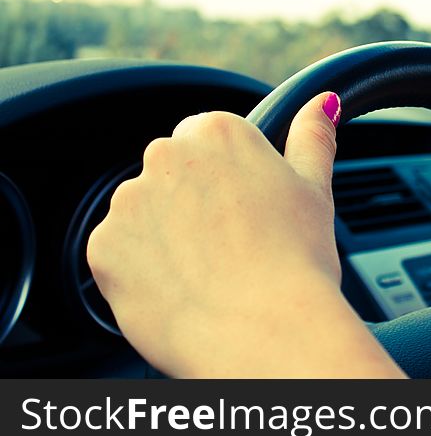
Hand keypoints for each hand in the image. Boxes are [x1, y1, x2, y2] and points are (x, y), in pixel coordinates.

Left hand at [88, 92, 403, 377]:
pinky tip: (182, 288)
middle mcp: (165, 155)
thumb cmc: (297, 261)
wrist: (265, 332)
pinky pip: (120, 253)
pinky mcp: (103, 248)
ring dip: (166, 234)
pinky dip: (143, 270)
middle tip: (231, 244)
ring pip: (145, 213)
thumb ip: (312, 137)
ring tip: (209, 272)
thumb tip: (323, 103)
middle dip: (194, 202)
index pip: (209, 140)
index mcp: (217, 133)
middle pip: (174, 173)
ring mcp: (129, 201)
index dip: (230, 179)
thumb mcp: (315, 189)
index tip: (245, 210)